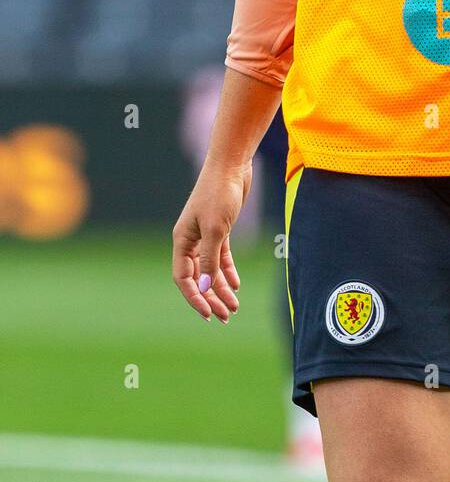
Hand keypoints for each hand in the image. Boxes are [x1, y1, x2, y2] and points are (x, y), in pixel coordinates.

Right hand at [172, 157, 251, 321]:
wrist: (232, 165)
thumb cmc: (220, 194)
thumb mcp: (216, 230)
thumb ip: (209, 260)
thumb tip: (204, 288)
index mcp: (181, 240)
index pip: (183, 278)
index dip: (195, 298)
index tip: (209, 315)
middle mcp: (190, 240)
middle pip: (198, 277)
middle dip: (211, 298)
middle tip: (226, 316)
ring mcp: (205, 234)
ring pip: (211, 269)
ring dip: (221, 288)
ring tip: (234, 306)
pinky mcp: (220, 228)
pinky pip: (221, 256)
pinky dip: (227, 271)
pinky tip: (236, 285)